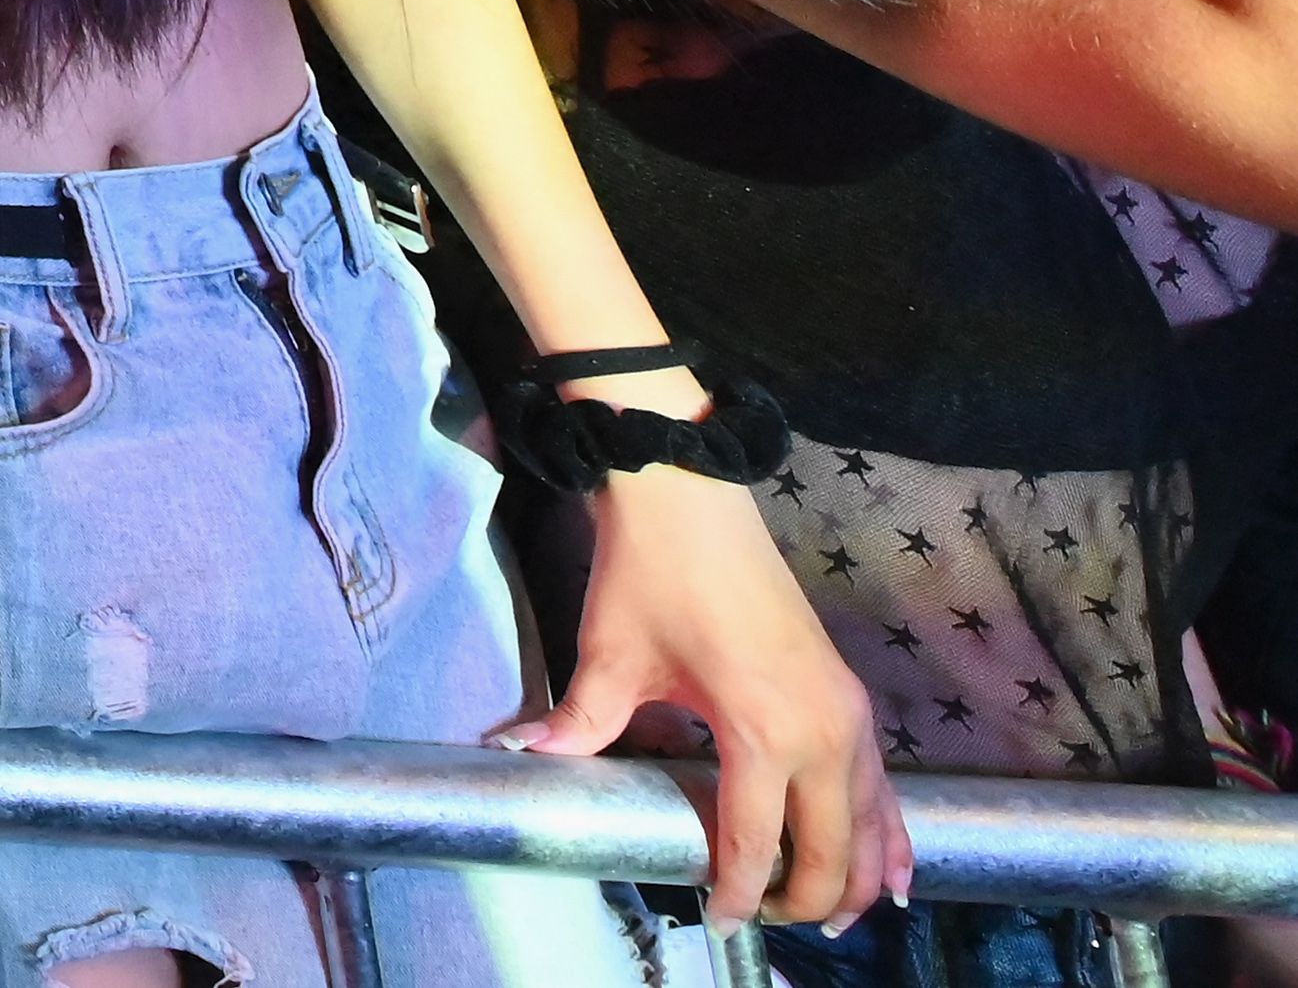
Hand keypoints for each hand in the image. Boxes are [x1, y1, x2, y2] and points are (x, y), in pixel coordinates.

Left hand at [521, 461, 906, 926]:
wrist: (692, 499)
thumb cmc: (650, 576)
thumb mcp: (609, 658)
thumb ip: (578, 724)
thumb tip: (524, 758)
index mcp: (765, 733)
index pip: (757, 844)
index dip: (739, 894)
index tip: (719, 923)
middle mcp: (824, 733)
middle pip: (833, 852)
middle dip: (805, 899)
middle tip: (765, 920)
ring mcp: (849, 715)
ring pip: (871, 825)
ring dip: (857, 878)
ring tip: (829, 919)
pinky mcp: (853, 698)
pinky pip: (885, 788)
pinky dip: (891, 835)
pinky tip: (899, 876)